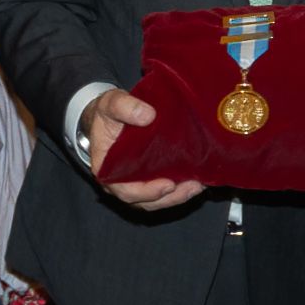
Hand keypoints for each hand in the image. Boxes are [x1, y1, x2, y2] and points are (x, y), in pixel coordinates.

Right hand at [87, 87, 206, 211]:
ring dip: (179, 196)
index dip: (146, 192)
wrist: (111, 115)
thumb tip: (148, 115)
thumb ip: (123, 107)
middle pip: (146, 201)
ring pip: (157, 200)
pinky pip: (163, 191)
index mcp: (106, 170)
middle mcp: (120, 183)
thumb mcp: (109, 104)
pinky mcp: (149, 178)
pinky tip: (196, 180)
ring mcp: (135, 183)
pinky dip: (180, 189)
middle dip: (171, 197)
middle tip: (192, 187)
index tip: (168, 185)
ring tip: (198, 185)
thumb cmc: (106, 114)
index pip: (125, 190)